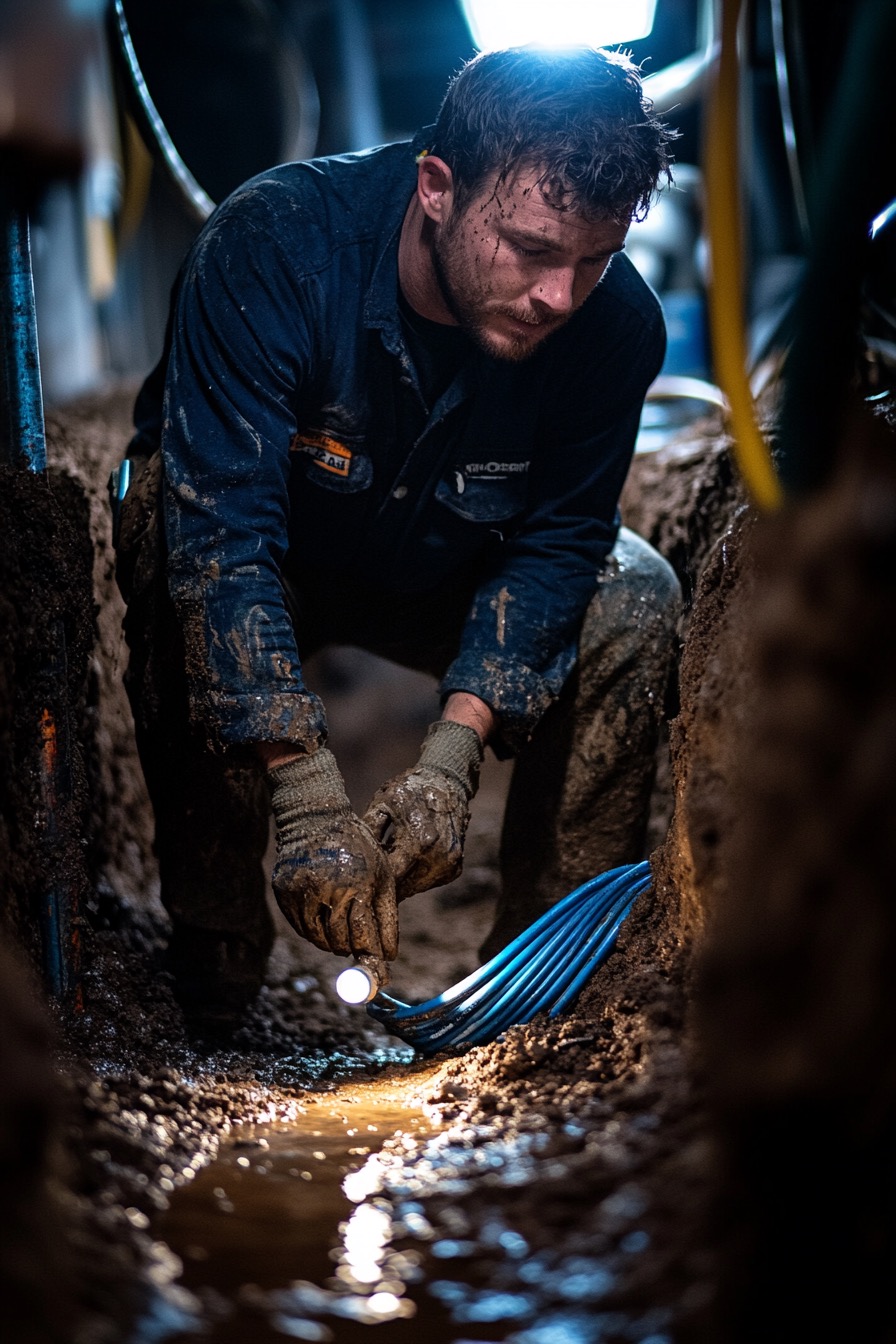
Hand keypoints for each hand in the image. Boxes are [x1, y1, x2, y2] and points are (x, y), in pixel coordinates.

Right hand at [266, 749, 397, 964]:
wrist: (316, 818)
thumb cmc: (358, 847)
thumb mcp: (382, 875)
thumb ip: (386, 916)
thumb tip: (389, 955)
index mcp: (357, 885)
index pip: (363, 936)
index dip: (372, 956)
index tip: (380, 971)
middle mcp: (327, 890)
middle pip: (339, 942)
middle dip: (352, 950)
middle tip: (359, 949)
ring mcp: (302, 892)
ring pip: (317, 938)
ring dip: (333, 943)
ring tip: (343, 935)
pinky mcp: (284, 892)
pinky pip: (300, 926)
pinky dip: (314, 932)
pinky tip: (325, 922)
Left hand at [363, 720, 482, 900]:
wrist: (447, 782)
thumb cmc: (410, 790)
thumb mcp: (383, 803)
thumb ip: (369, 830)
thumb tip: (352, 854)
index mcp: (419, 842)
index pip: (390, 875)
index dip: (374, 877)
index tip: (360, 878)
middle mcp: (439, 857)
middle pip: (404, 886)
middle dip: (386, 883)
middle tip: (370, 879)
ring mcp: (449, 865)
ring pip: (417, 887)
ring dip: (401, 882)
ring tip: (387, 870)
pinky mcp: (455, 868)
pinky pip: (429, 882)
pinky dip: (416, 876)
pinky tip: (406, 863)